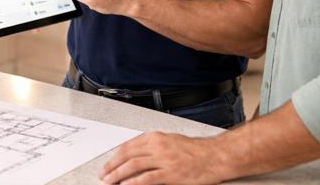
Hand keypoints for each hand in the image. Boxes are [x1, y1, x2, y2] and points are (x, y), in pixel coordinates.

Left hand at [100, 132, 226, 184]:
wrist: (215, 156)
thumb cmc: (197, 150)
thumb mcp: (171, 141)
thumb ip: (154, 146)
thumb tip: (138, 154)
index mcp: (156, 137)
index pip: (129, 146)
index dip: (115, 156)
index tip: (108, 164)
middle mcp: (158, 146)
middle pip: (127, 156)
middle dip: (112, 166)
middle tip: (104, 174)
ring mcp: (164, 160)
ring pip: (133, 166)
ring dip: (118, 175)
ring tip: (110, 182)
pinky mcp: (171, 174)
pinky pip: (147, 178)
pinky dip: (134, 182)